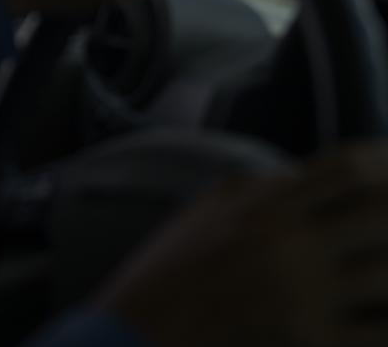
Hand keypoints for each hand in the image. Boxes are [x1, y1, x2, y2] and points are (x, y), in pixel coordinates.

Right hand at [99, 141, 387, 346]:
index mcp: (262, 205)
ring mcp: (302, 291)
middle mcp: (288, 240)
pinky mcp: (310, 339)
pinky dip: (383, 326)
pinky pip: (378, 332)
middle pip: (383, 213)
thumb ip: (252, 189)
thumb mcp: (202, 214)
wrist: (135, 334)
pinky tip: (377, 323)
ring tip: (382, 285)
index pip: (349, 168)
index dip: (387, 168)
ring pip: (387, 274)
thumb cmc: (165, 277)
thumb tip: (296, 176)